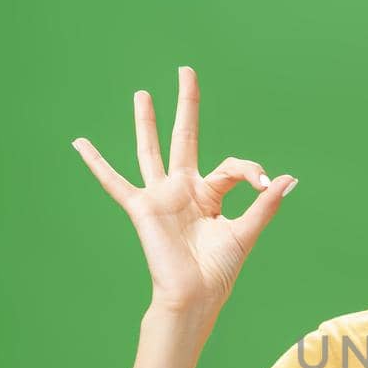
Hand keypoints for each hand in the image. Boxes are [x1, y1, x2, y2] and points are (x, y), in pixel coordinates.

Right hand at [71, 66, 297, 314]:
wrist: (194, 296)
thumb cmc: (218, 271)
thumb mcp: (245, 232)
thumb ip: (263, 204)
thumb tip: (287, 178)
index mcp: (210, 195)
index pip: (231, 166)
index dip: (251, 169)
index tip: (264, 182)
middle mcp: (183, 189)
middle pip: (184, 137)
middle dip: (186, 105)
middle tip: (186, 71)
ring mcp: (160, 196)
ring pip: (151, 150)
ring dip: (146, 122)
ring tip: (142, 94)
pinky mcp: (142, 208)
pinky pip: (114, 182)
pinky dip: (97, 163)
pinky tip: (80, 143)